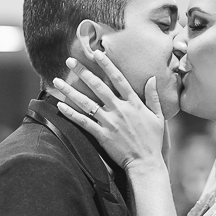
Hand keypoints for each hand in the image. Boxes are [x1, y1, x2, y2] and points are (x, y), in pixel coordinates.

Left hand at [53, 51, 164, 171]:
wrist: (146, 163)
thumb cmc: (153, 140)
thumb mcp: (158, 116)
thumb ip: (153, 97)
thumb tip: (152, 78)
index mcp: (134, 103)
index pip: (118, 79)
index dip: (107, 65)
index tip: (96, 53)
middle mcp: (120, 110)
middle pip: (98, 86)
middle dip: (83, 72)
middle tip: (70, 61)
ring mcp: (110, 122)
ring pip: (86, 103)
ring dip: (70, 91)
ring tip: (57, 81)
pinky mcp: (102, 135)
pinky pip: (83, 122)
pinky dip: (71, 114)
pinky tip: (60, 105)